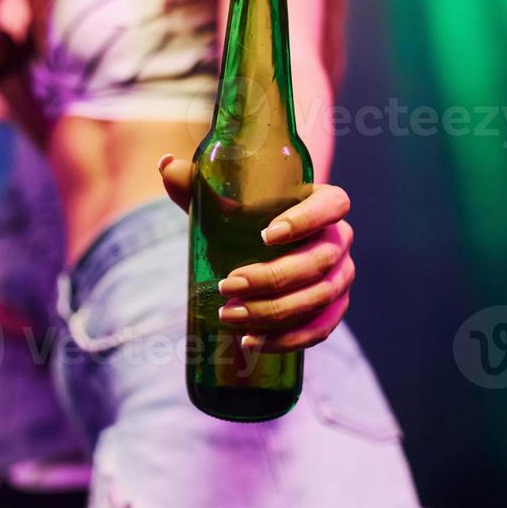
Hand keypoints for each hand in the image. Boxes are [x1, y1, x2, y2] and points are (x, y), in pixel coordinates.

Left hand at [159, 155, 354, 352]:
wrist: (258, 248)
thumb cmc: (243, 215)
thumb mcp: (221, 197)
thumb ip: (196, 182)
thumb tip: (165, 166)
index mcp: (323, 202)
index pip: (334, 204)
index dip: (307, 219)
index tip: (265, 235)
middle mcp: (339, 239)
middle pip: (320, 260)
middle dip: (274, 278)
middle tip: (229, 286)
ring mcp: (340, 276)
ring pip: (320, 297)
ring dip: (275, 312)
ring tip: (231, 316)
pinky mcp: (333, 309)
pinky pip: (321, 328)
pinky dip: (289, 339)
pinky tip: (254, 342)